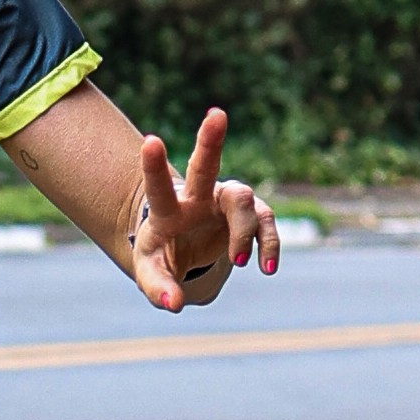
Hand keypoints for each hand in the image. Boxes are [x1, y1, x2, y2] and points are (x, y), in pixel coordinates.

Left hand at [131, 107, 280, 313]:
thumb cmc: (162, 256)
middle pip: (206, 165)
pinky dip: (269, 244)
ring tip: (237, 261)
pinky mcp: (251, 214)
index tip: (150, 141)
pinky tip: (267, 269)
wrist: (184, 248)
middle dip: (211, 140)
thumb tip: (174, 304)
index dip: (154, 166)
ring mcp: (226, 202)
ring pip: (243, 200)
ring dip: (243, 230)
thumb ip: (159, 289)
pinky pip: (266, 223)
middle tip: (216, 114)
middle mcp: (198, 196)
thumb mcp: (152, 275)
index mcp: (168, 209)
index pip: (158, 187)